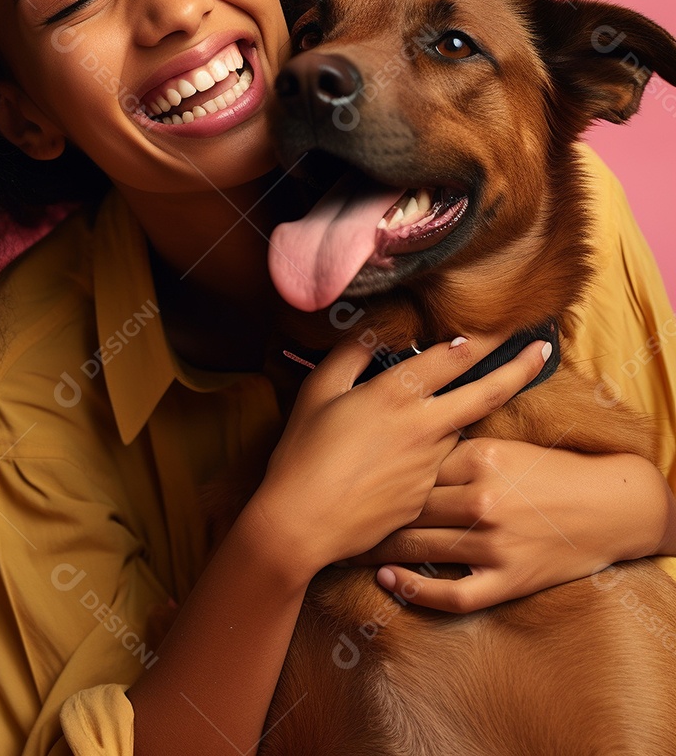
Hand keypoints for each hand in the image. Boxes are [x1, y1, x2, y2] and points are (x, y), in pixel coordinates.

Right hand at [247, 333, 550, 582]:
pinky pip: (440, 466)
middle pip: (487, 390)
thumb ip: (350, 355)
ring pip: (461, 430)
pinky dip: (436, 454)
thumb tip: (372, 330)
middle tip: (544, 348)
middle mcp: (424, 425)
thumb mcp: (319, 391)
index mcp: (397, 393)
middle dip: (520, 366)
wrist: (303, 522)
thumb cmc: (303, 453)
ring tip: (467, 408)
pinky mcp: (426, 496)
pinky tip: (407, 459)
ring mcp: (430, 464)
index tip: (504, 324)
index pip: (454, 355)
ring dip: (467, 416)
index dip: (482, 336)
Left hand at [357, 439, 669, 612]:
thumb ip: (452, 441)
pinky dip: (412, 590)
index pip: (410, 463)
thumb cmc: (548, 470)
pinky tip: (386, 581)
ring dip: (377, 549)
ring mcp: (492, 544)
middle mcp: (481, 499)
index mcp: (478, 456)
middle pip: (407, 506)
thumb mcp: (501, 443)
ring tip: (347, 546)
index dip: (373, 469)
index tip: (341, 472)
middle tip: (332, 513)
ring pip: (418, 548)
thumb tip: (398, 434)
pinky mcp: (505, 580)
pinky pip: (448, 593)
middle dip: (366, 511)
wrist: (607, 507)